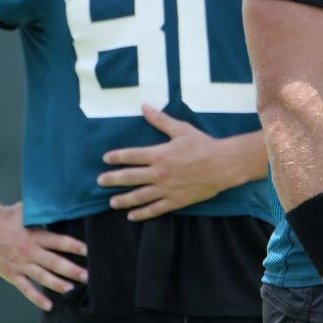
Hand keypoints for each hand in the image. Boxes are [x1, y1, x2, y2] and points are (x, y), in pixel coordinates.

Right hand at [0, 202, 87, 311]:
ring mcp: (20, 264)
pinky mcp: (11, 274)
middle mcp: (29, 251)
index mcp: (35, 235)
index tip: (87, 251)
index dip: (74, 246)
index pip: (59, 241)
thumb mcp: (26, 210)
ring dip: (58, 284)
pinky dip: (37, 298)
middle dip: (72, 270)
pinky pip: (26, 288)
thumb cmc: (5, 216)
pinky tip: (48, 306)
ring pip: (42, 277)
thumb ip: (43, 210)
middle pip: (54, 262)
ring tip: (71, 289)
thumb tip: (60, 201)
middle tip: (87, 277)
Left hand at [97, 104, 233, 219]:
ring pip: (139, 196)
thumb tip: (144, 106)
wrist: (222, 165)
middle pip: (129, 177)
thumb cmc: (202, 145)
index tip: (105, 159)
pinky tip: (132, 216)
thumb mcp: (180, 129)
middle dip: (113, 180)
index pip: (131, 156)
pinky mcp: (175, 201)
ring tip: (112, 202)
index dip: (116, 157)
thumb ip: (160, 120)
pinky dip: (142, 213)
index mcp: (158, 154)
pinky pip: (155, 209)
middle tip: (100, 182)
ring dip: (124, 200)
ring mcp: (166, 189)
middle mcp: (159, 173)